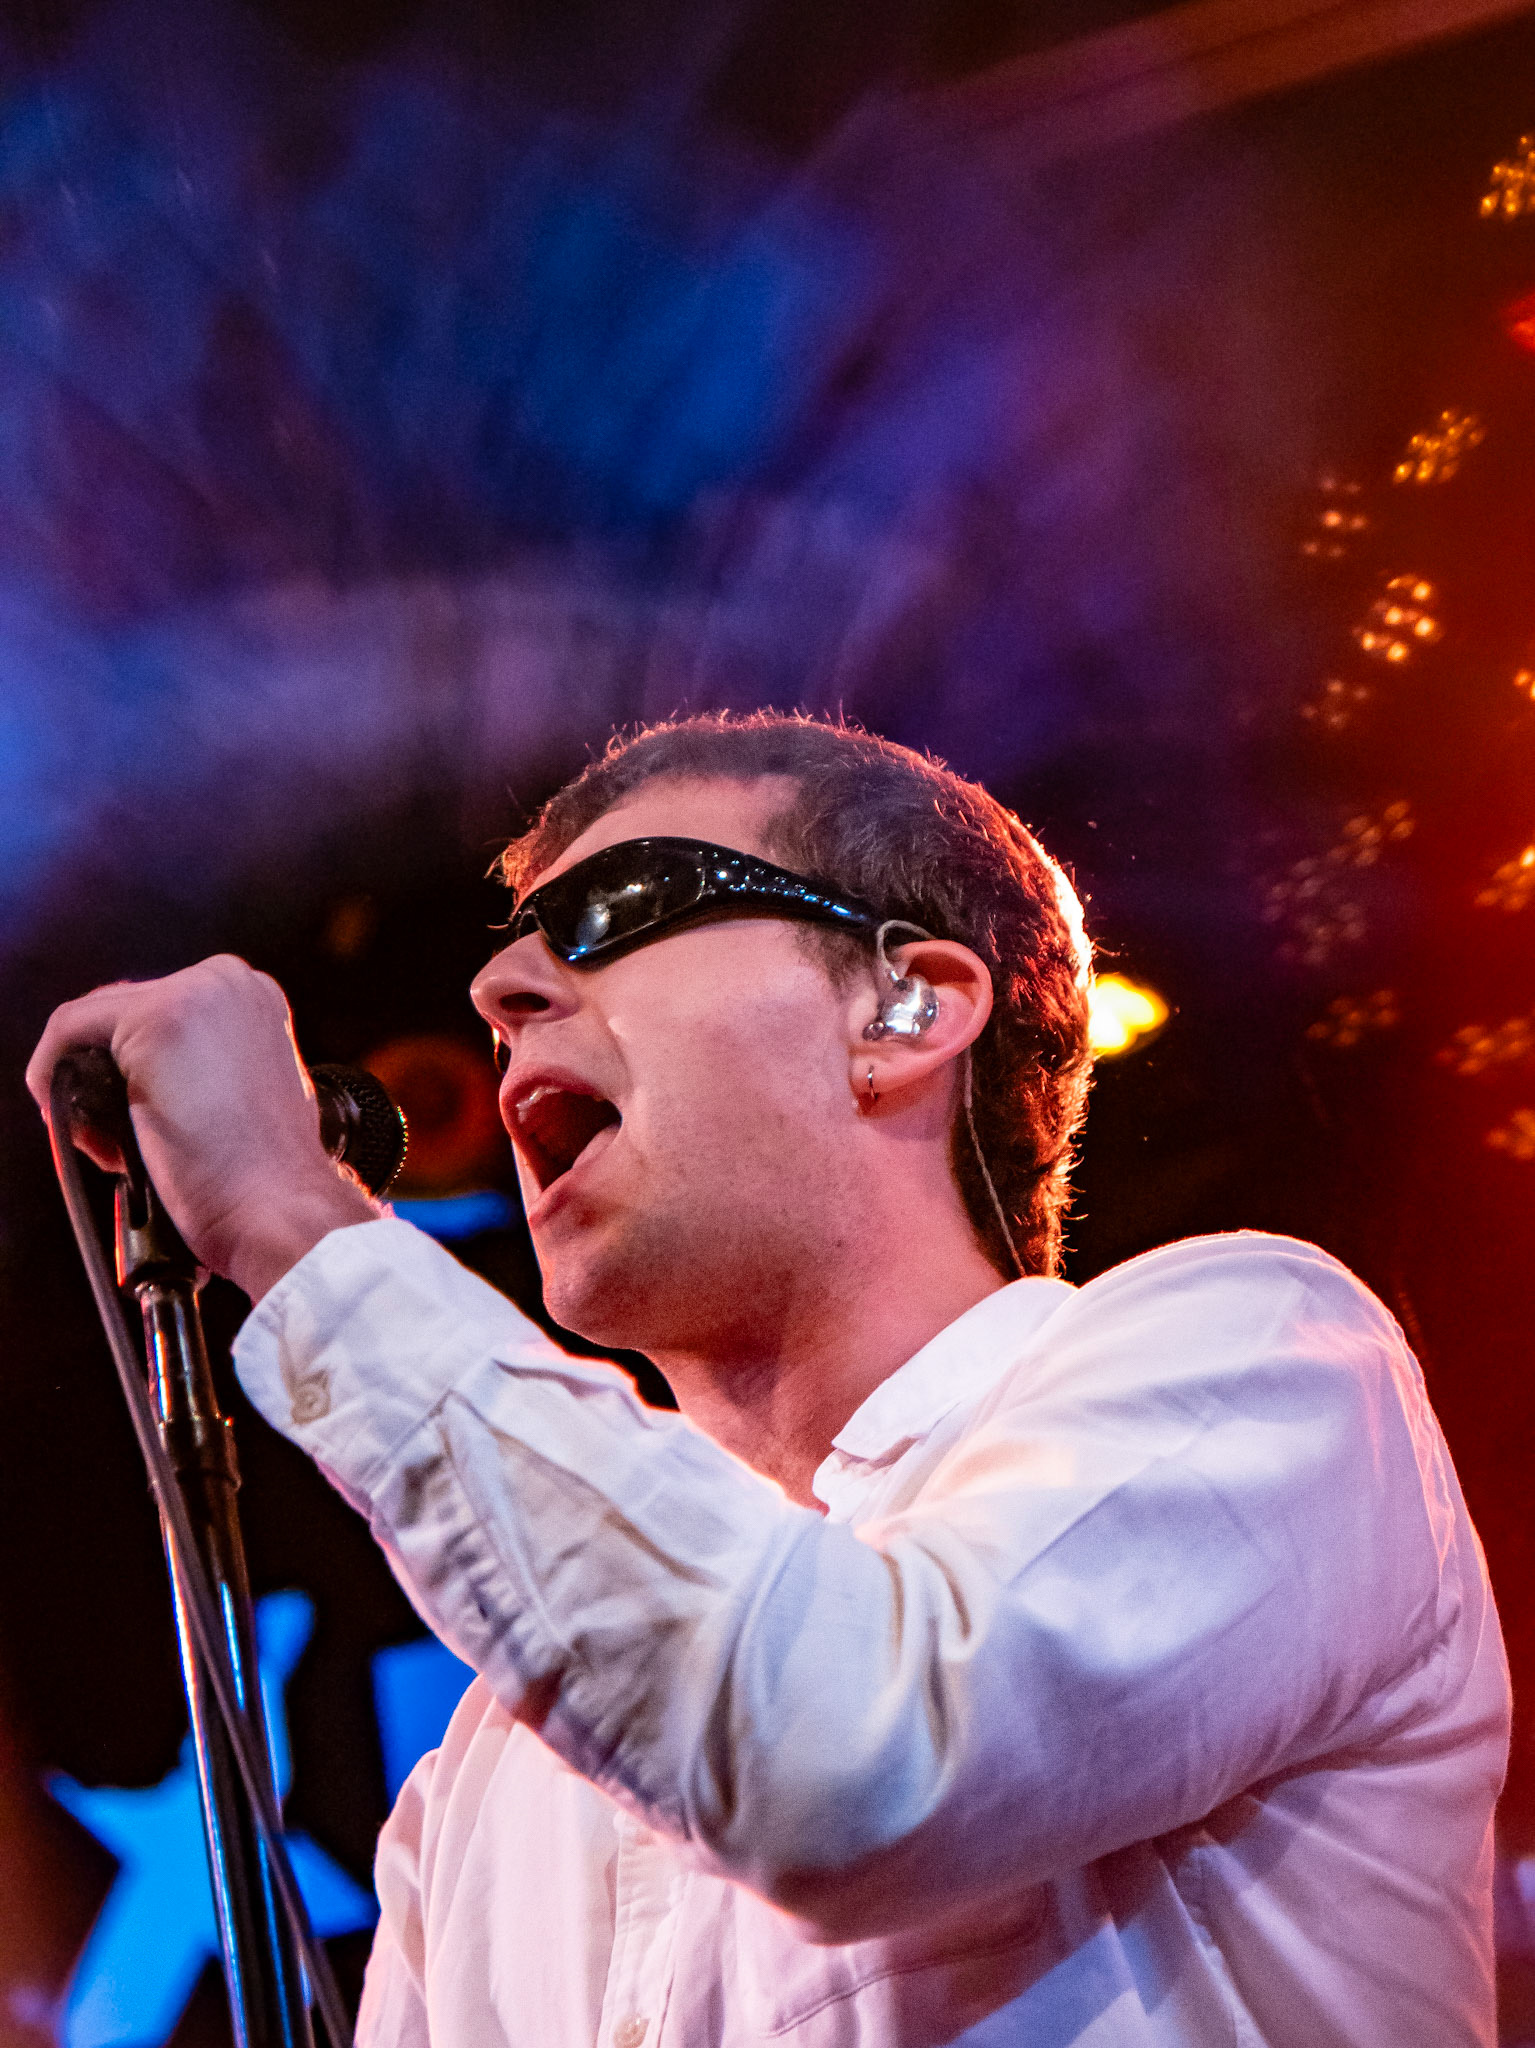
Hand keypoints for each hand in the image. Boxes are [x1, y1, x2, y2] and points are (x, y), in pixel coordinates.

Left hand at [27, 955, 378, 1300]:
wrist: (280, 1207)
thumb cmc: (269, 1176)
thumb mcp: (250, 1099)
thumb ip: (210, 1069)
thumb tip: (159, 1080)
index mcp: (256, 1000)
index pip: (163, 1012)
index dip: (134, 1069)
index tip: (134, 1118)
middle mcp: (230, 983)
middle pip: (123, 1013)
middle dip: (107, 1077)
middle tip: (118, 1142)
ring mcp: (195, 995)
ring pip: (94, 1023)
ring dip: (85, 1084)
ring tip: (113, 1148)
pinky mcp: (156, 1018)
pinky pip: (67, 1031)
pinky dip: (51, 1075)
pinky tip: (73, 1123)